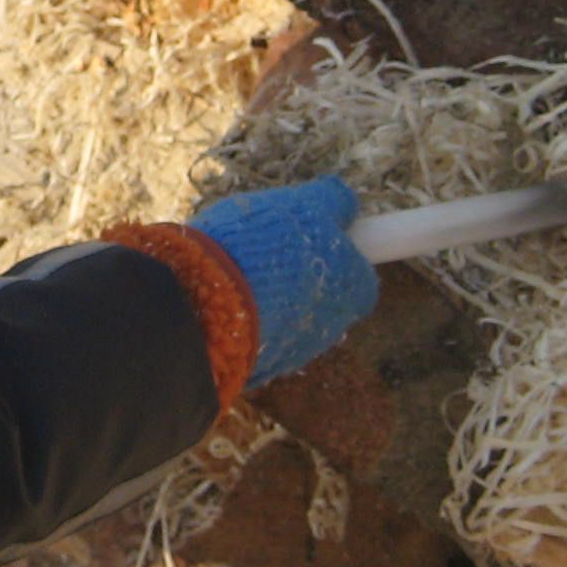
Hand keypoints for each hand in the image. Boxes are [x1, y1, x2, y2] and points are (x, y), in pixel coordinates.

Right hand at [188, 176, 377, 386]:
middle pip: (325, 298)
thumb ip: (331, 200)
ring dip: (270, 299)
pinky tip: (223, 296)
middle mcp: (334, 326)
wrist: (206, 303)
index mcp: (355, 288)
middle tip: (269, 251)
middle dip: (301, 277)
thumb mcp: (303, 205)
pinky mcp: (260, 367)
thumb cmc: (264, 247)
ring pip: (288, 318)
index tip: (311, 240)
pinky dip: (246, 318)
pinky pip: (258, 335)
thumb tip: (345, 199)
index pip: (360, 277)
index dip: (338, 256)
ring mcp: (296, 351)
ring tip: (237, 271)